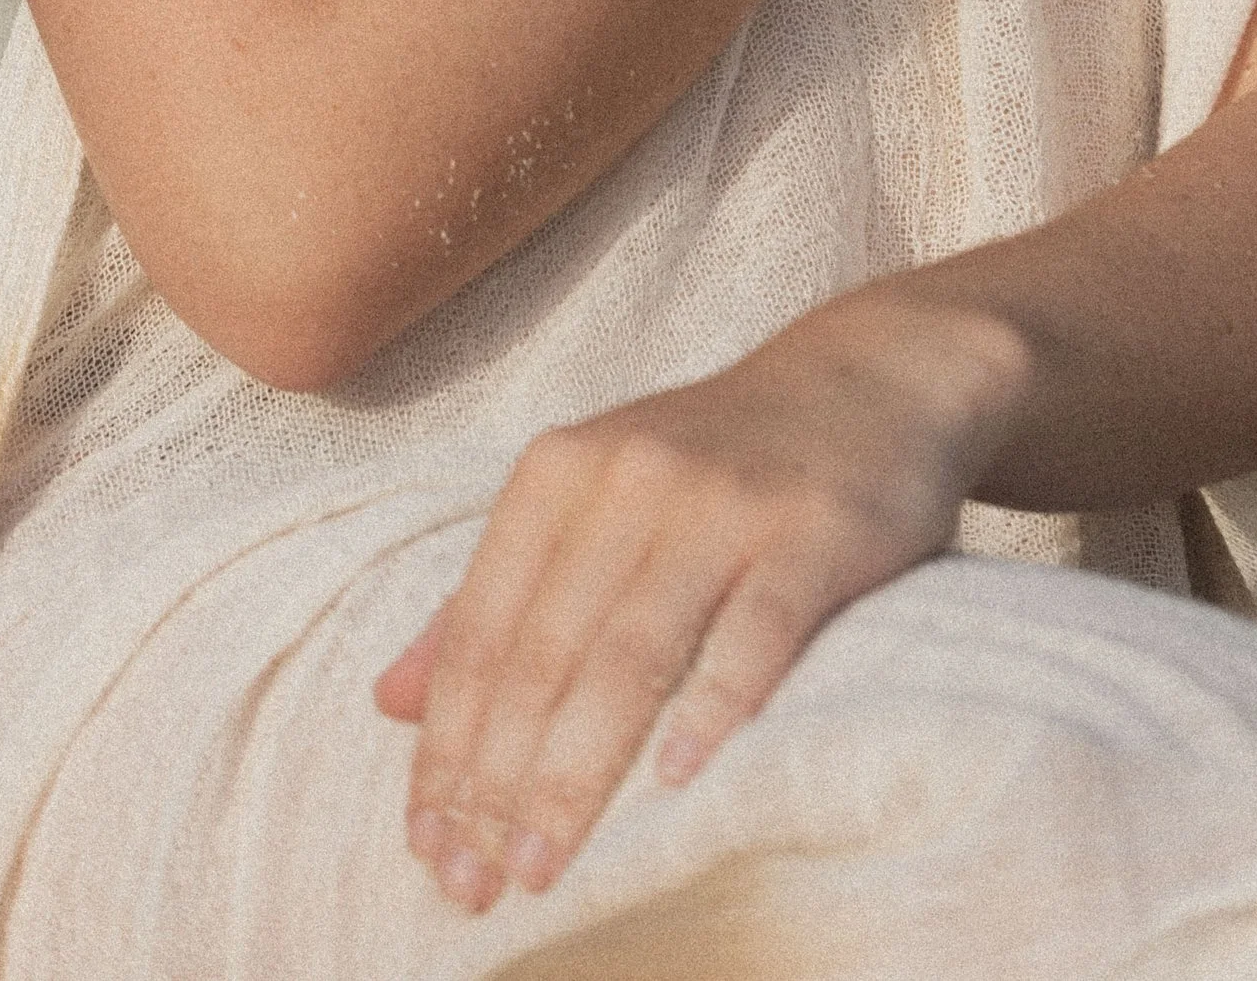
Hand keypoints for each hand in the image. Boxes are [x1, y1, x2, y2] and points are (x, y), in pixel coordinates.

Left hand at [372, 291, 1023, 912]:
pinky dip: (715, 703)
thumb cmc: (710, 461)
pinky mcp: (813, 529)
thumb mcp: (587, 497)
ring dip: (580, 766)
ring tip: (546, 859)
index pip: (482, 629)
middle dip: (501, 778)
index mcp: (560, 472)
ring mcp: (725, 502)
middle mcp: (632, 478)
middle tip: (478, 880)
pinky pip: (758, 628)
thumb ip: (493, 593)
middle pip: (547, 650)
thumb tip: (389, 701)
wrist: (868, 376)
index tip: (429, 844)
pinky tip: (677, 777)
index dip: (448, 744)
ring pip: (634, 651)